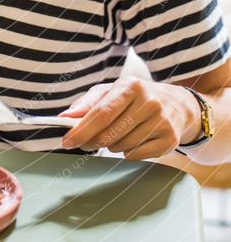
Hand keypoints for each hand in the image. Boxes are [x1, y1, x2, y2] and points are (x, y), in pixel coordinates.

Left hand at [58, 76, 201, 159]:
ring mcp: (162, 121)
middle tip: (87, 142)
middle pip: (110, 133)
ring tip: (118, 134)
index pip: (102, 113)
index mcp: (131, 85)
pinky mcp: (170, 139)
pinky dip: (128, 153)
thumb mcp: (111, 91)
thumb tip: (65, 117)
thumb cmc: (135, 97)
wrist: (176, 104)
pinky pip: (137, 155)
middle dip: (92, 141)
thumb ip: (87, 103)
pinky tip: (133, 140)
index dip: (82, 130)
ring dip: (112, 146)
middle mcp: (149, 102)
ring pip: (122, 147)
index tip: (67, 141)